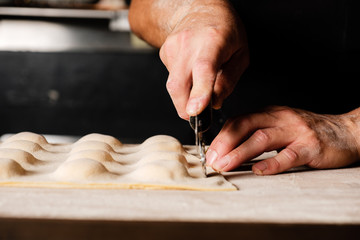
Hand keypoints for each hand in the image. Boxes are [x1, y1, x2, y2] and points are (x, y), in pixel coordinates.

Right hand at [159, 1, 248, 118]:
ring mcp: (172, 47)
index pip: (203, 70)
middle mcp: (189, 43)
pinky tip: (191, 72)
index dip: (199, 93)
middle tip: (198, 117)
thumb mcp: (240, 55)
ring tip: (199, 85)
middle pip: (179, 85)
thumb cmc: (224, 30)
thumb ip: (228, 81)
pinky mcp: (164, 53)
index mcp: (213, 41)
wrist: (199, 9)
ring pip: (173, 86)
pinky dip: (182, 84)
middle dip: (186, 108)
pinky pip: (172, 79)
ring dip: (185, 96)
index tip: (196, 111)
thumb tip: (214, 104)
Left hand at [206, 106, 359, 174]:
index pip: (239, 121)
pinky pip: (288, 155)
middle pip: (245, 126)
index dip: (221, 137)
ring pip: (262, 139)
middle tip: (212, 160)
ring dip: (239, 153)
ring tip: (225, 166)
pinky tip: (258, 171)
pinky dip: (271, 164)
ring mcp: (295, 131)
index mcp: (270, 113)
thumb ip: (258, 133)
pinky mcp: (310, 146)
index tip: (209, 152)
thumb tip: (230, 149)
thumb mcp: (280, 125)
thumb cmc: (307, 132)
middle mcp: (280, 118)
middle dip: (224, 143)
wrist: (346, 131)